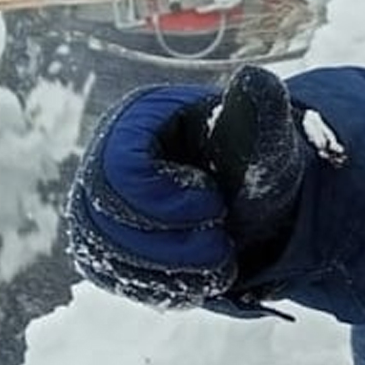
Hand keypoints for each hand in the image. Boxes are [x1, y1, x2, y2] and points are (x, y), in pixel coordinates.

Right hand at [65, 65, 306, 309]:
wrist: (258, 206)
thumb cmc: (257, 162)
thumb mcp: (265, 137)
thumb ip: (258, 110)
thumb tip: (252, 77)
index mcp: (138, 119)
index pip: (118, 170)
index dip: (164, 201)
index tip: (215, 206)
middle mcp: (105, 157)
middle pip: (100, 217)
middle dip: (166, 245)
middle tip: (220, 246)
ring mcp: (99, 202)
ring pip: (100, 252)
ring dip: (166, 271)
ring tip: (217, 263)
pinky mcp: (105, 242)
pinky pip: (108, 274)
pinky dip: (157, 286)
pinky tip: (195, 278)